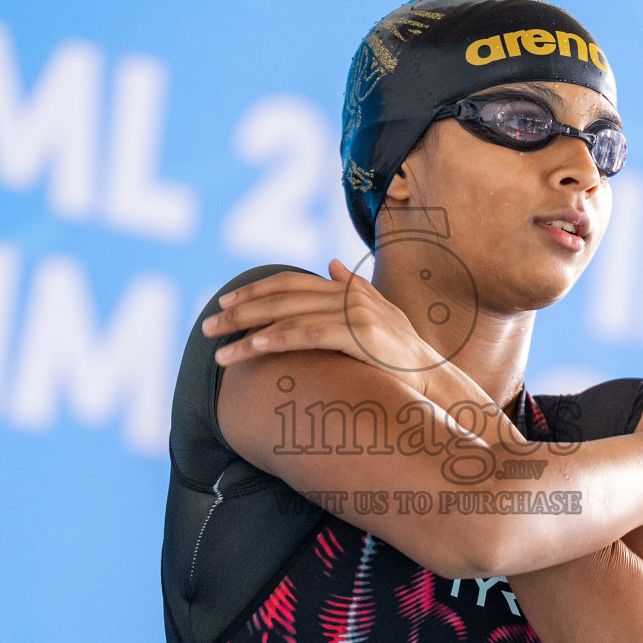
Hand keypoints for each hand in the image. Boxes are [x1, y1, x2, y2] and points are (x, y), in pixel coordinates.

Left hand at [202, 260, 442, 394]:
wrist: (434, 377)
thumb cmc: (403, 354)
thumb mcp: (379, 314)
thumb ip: (354, 288)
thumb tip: (332, 264)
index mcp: (348, 289)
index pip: (290, 283)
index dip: (255, 291)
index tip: (224, 305)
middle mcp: (349, 294)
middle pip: (282, 297)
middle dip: (240, 311)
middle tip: (208, 326)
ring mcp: (355, 312)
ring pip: (288, 317)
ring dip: (248, 333)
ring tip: (219, 351)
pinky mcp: (360, 334)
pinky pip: (309, 334)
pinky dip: (278, 338)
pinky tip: (255, 346)